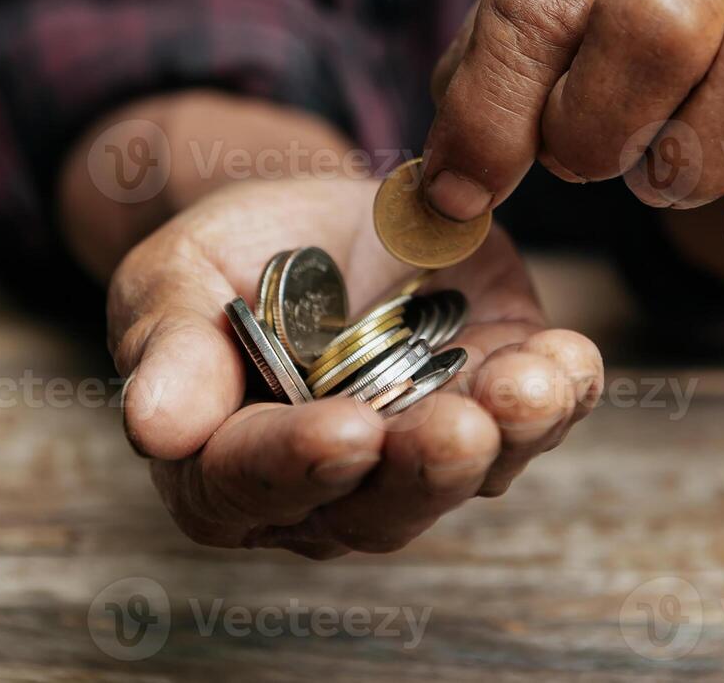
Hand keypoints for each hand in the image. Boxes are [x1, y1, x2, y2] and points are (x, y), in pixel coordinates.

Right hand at [108, 177, 601, 558]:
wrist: (312, 219)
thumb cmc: (226, 259)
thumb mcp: (175, 279)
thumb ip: (171, 349)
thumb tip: (152, 426)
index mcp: (227, 469)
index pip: (254, 485)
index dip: (298, 462)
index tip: (344, 430)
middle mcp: (332, 486)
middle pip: (379, 504)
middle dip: (425, 466)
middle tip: (457, 428)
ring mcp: (420, 450)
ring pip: (470, 473)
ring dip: (511, 434)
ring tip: (532, 384)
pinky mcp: (489, 401)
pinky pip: (535, 418)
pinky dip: (561, 391)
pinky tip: (571, 360)